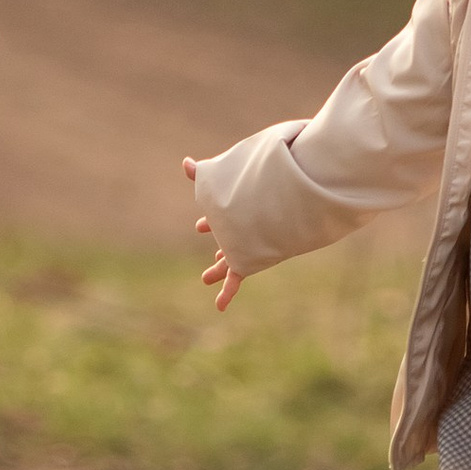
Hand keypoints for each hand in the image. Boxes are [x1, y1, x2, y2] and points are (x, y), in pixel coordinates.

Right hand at [183, 153, 241, 311]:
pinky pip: (238, 278)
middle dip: (218, 248)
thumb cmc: (255, 188)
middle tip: (211, 257)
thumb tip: (185, 162)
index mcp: (236, 210)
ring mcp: (249, 244)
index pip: (221, 216)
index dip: (210, 222)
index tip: (199, 227)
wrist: (285, 204)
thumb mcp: (223, 181)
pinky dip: (228, 292)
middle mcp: (244, 228)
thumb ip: (203, 175)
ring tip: (205, 279)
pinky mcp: (253, 260)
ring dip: (219, 270)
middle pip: (228, 240)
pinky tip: (220, 306)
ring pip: (230, 260)